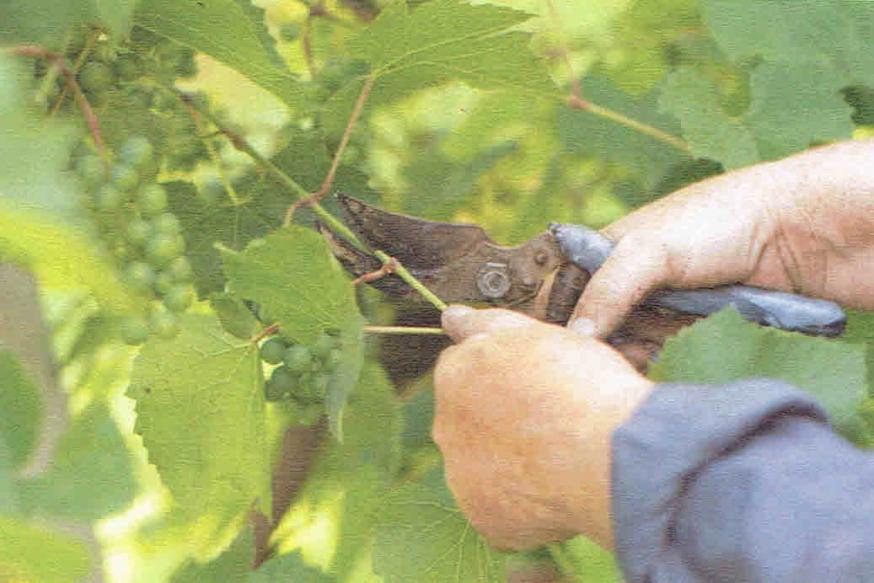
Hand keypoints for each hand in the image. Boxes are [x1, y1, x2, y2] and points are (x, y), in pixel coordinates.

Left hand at [433, 305, 652, 550]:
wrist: (608, 456)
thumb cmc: (578, 385)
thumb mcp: (533, 334)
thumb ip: (485, 323)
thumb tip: (450, 315)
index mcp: (455, 374)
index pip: (465, 369)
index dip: (503, 375)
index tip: (536, 384)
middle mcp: (446, 426)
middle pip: (470, 419)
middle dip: (502, 420)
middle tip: (552, 421)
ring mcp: (462, 476)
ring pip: (484, 466)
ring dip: (512, 462)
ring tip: (562, 458)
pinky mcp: (485, 519)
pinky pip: (502, 509)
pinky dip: (525, 505)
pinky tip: (558, 491)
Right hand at [571, 139, 873, 336]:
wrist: (798, 233)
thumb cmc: (718, 222)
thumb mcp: (649, 251)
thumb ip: (606, 291)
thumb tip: (575, 337)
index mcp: (604, 250)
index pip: (560, 292)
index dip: (561, 321)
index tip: (570, 345)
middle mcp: (626, 278)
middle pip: (591, 326)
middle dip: (600, 343)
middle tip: (621, 348)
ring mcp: (656, 303)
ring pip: (623, 343)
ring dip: (631, 352)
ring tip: (647, 351)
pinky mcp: (686, 326)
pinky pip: (658, 351)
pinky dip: (658, 357)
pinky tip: (664, 356)